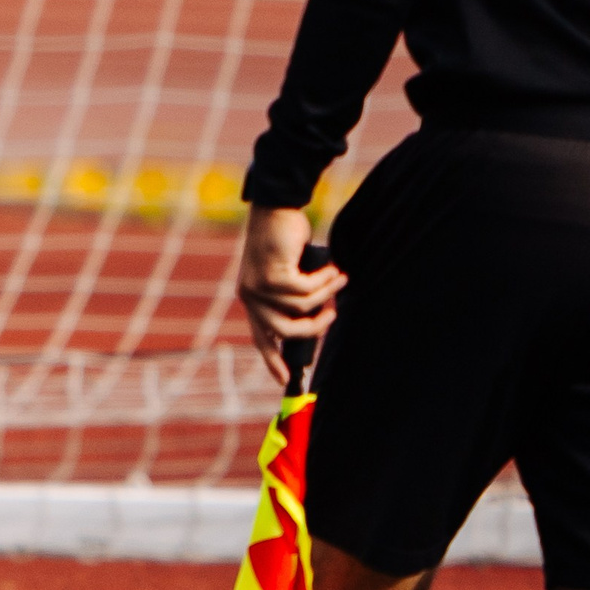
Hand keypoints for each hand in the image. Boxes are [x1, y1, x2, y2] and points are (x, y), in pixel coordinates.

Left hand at [238, 204, 345, 384]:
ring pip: (302, 308)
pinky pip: (307, 289)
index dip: (272, 360)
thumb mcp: (287, 273)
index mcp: (251, 300)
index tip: (284, 380)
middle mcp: (250, 297)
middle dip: (314, 327)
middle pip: (286, 331)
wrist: (275, 209)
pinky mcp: (272, 275)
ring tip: (339, 278)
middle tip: (333, 315)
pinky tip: (333, 268)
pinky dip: (324, 280)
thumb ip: (293, 296)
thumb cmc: (284, 240)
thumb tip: (315, 320)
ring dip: (326, 293)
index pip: (260, 337)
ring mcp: (258, 287)